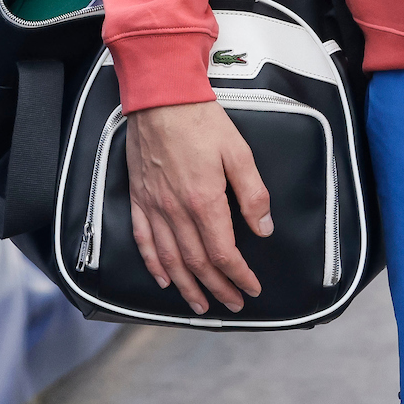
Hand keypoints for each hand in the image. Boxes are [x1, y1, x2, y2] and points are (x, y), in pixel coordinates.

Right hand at [123, 100, 272, 313]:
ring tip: (200, 306)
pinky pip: (143, 240)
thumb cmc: (201, 120)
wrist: (161, 97)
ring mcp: (154, 206)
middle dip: (217, 288)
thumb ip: (253, 193)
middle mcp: (176, 211)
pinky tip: (163, 279)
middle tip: (232, 304)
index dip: (239, 276)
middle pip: (197, 263)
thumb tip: (264, 228)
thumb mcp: (238, 152)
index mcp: (204, 201)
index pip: (223, 253)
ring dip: (186, 287)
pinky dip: (153, 265)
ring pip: (170, 260)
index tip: (251, 288)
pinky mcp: (139, 198)